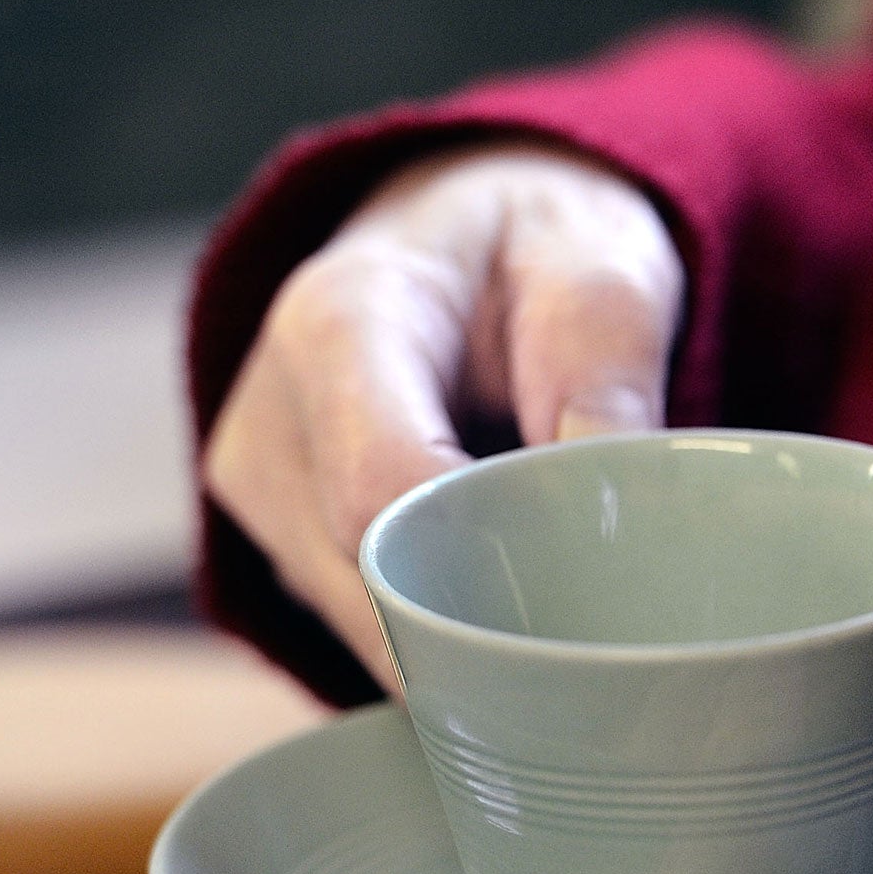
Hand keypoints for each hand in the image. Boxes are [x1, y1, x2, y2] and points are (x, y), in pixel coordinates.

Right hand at [203, 143, 685, 686]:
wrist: (461, 239)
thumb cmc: (531, 250)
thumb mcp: (596, 262)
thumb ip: (608, 368)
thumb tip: (610, 504)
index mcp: (339, 324)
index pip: (381, 499)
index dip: (483, 568)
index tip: (586, 592)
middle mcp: (270, 417)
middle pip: (369, 588)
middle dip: (490, 621)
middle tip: (600, 620)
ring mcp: (262, 493)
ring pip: (366, 629)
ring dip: (467, 633)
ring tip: (553, 586)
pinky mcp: (279, 543)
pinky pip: (363, 631)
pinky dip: (442, 631)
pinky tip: (502, 592)